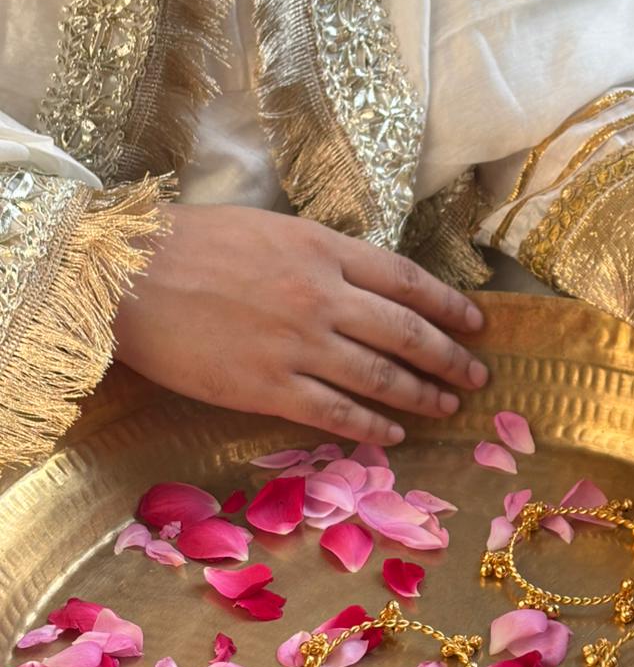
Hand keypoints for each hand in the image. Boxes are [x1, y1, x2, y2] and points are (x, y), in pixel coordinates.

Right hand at [114, 203, 488, 444]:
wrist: (125, 274)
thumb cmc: (188, 244)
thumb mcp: (269, 230)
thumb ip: (320, 257)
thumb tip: (362, 285)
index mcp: (323, 250)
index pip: (407, 280)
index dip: (448, 305)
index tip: (475, 323)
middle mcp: (322, 297)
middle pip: (407, 332)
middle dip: (450, 357)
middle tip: (477, 377)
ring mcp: (298, 345)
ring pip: (379, 376)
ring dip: (421, 396)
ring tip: (447, 408)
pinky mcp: (268, 387)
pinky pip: (334, 413)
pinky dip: (370, 426)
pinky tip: (392, 436)